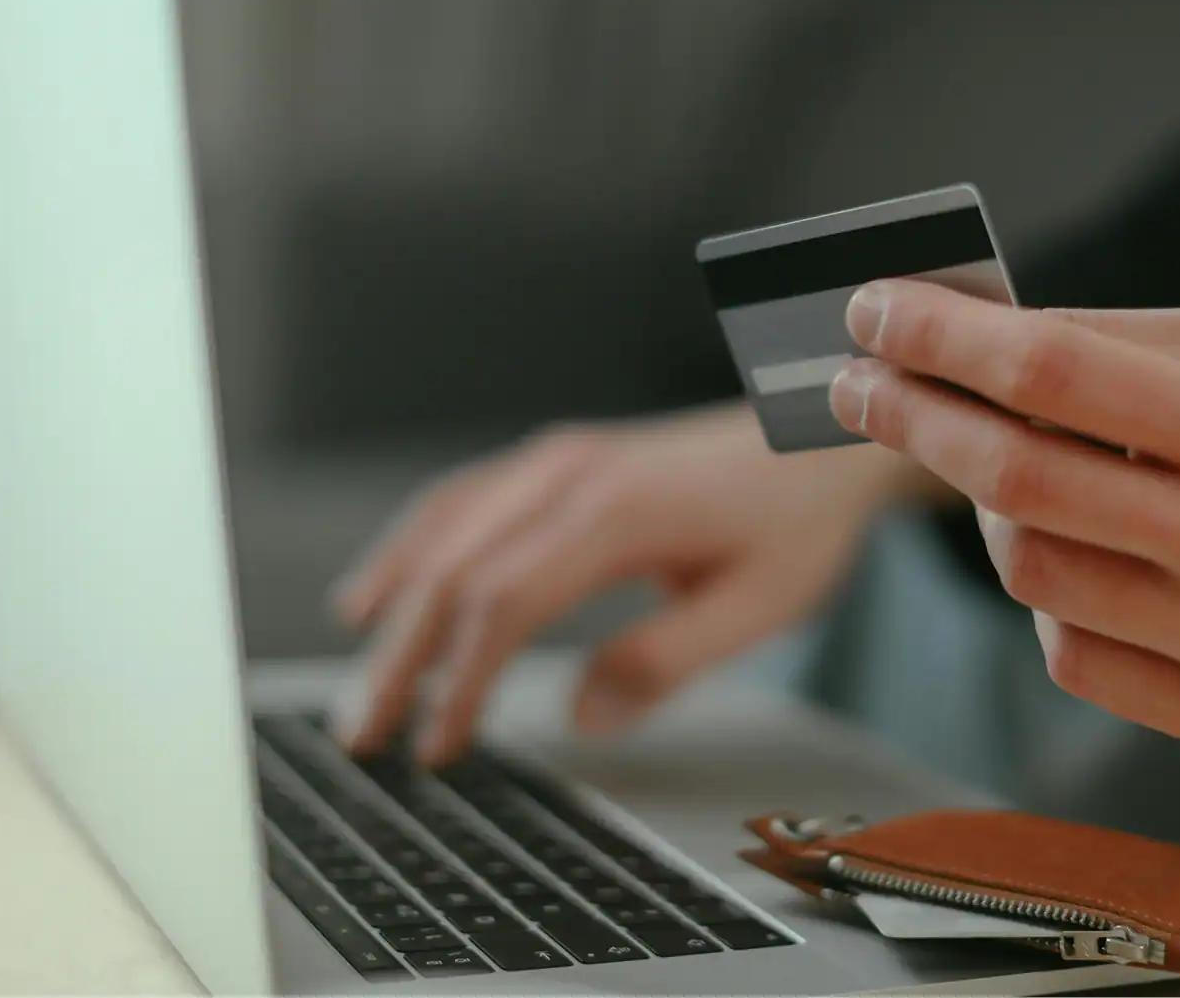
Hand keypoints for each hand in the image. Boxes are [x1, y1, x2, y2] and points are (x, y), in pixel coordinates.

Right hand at [332, 403, 928, 762]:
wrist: (819, 437)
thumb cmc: (797, 516)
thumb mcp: (760, 604)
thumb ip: (668, 660)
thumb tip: (582, 714)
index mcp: (619, 511)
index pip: (506, 600)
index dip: (460, 679)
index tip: (439, 744)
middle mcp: (572, 472)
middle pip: (454, 565)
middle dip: (400, 657)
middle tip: (365, 734)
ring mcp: (559, 459)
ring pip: (443, 526)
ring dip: (391, 604)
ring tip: (360, 682)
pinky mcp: (558, 461)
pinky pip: (461, 498)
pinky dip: (411, 548)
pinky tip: (381, 592)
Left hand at [828, 279, 1179, 754]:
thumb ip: (1096, 344)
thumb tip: (950, 341)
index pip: (1053, 376)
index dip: (943, 341)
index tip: (873, 315)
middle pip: (1018, 483)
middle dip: (912, 421)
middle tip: (858, 386)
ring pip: (1029, 574)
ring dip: (987, 512)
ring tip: (1002, 470)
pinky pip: (1067, 651)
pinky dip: (1050, 593)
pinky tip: (1080, 555)